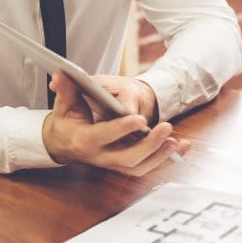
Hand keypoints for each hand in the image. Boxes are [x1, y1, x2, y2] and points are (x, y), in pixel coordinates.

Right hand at [42, 71, 189, 175]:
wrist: (64, 142)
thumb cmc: (68, 119)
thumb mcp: (65, 102)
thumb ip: (66, 89)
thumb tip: (61, 75)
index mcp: (84, 139)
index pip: (102, 136)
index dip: (120, 129)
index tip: (139, 119)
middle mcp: (99, 156)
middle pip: (126, 158)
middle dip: (149, 146)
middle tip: (166, 127)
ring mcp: (112, 162)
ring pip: (138, 167)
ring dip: (160, 156)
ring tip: (176, 141)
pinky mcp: (124, 164)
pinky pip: (145, 166)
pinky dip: (164, 158)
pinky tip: (180, 146)